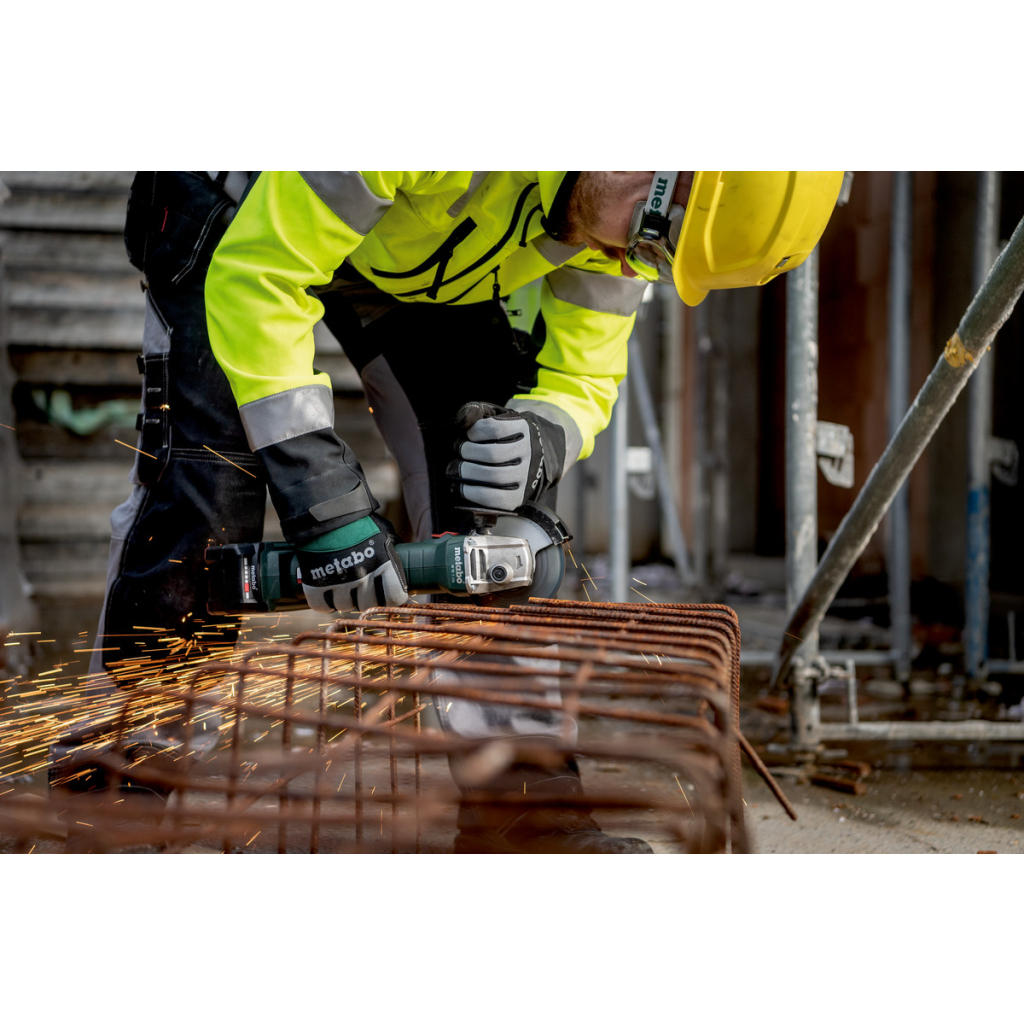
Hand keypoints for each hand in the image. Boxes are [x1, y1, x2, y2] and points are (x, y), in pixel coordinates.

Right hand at [296, 514, 408, 612]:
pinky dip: (324, 601)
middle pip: (367, 604)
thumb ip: (392, 545)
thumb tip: (399, 551)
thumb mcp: (382, 531)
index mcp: (383, 565)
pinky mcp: (315, 584)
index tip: (386, 592)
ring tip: (342, 585)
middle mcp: (363, 577)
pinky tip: (326, 591)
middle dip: (365, 598)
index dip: (390, 596)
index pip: (394, 597)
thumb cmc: (357, 521)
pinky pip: (322, 606)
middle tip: (361, 587)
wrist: (324, 512)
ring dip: (344, 598)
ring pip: (344, 606)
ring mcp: (338, 582)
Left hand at [448, 402, 565, 512]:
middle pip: (493, 454)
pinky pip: (495, 498)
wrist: (527, 459)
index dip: (475, 431)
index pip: (495, 428)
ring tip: (456, 469)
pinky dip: (473, 493)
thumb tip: (461, 422)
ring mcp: (526, 476)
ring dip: (468, 472)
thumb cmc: (502, 436)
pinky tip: (461, 487)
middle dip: (467, 452)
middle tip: (458, 451)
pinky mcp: (519, 497)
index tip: (470, 435)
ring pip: (494, 476)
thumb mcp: (493, 417)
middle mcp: (529, 453)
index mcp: (524, 429)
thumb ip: (475, 411)